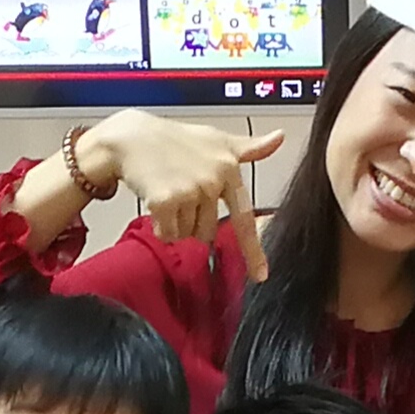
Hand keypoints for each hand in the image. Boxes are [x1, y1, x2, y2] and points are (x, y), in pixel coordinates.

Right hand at [80, 117, 287, 278]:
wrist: (134, 137)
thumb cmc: (177, 141)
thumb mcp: (216, 140)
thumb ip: (248, 148)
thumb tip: (279, 139)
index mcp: (228, 168)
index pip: (243, 217)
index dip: (252, 251)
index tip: (260, 276)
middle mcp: (212, 180)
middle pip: (207, 232)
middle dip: (193, 223)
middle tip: (181, 196)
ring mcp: (190, 190)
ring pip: (187, 235)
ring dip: (175, 224)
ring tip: (167, 194)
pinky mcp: (166, 200)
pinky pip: (168, 234)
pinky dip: (160, 226)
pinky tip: (155, 202)